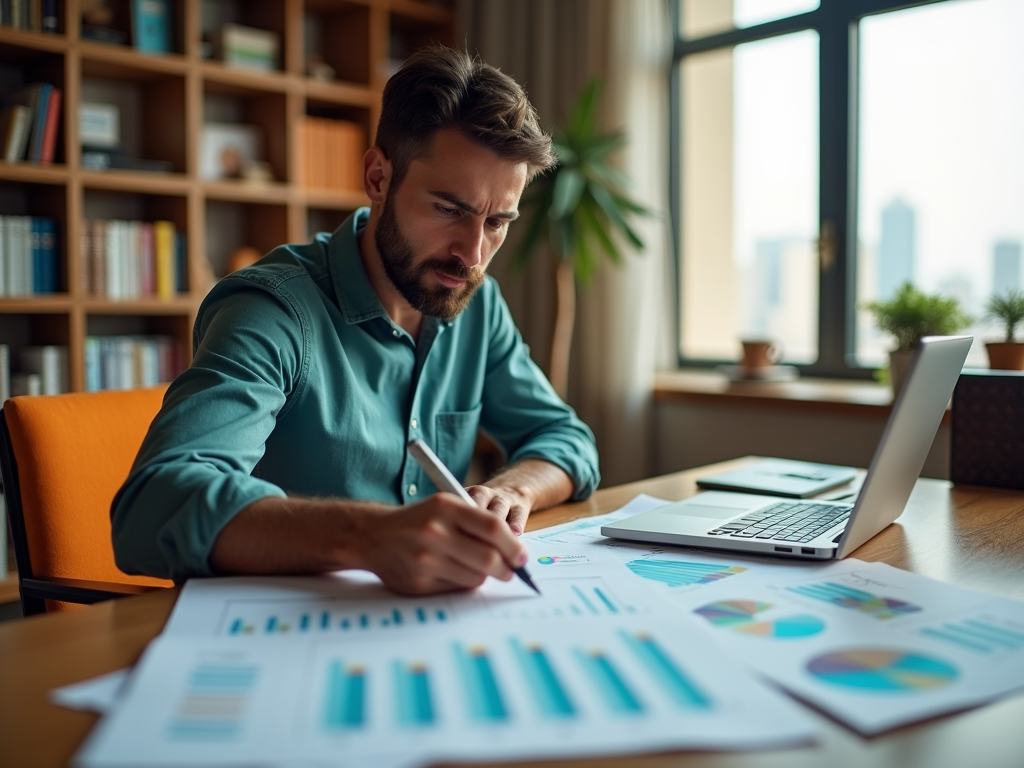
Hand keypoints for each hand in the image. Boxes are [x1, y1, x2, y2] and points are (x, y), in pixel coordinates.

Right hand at [355, 493, 528, 595]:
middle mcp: (434, 532)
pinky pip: (456, 589)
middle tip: (509, 570)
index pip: (492, 527)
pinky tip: (452, 572)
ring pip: (476, 577)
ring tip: (475, 567)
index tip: (522, 556)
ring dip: (484, 576)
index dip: (513, 545)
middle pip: (488, 558)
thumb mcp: (445, 506)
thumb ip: (477, 522)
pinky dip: (463, 583)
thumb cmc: (418, 520)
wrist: (373, 536)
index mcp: (445, 508)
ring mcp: (425, 560)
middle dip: (506, 568)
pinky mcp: (418, 583)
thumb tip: (515, 549)